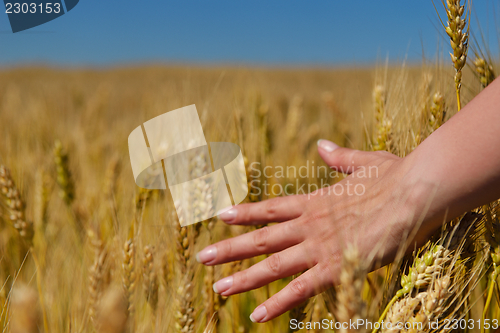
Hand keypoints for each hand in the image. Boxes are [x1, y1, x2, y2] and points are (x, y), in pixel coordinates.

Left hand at [196, 139, 426, 322]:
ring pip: (273, 265)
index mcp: (314, 201)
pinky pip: (301, 289)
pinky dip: (278, 303)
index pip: (270, 209)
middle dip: (230, 249)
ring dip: (244, 278)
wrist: (416, 191)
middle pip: (261, 239)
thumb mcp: (363, 162)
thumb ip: (338, 158)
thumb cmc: (395, 176)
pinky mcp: (336, 268)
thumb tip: (321, 145)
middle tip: (202, 259)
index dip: (244, 213)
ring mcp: (320, 247)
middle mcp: (310, 224)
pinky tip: (257, 315)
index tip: (220, 215)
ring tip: (218, 289)